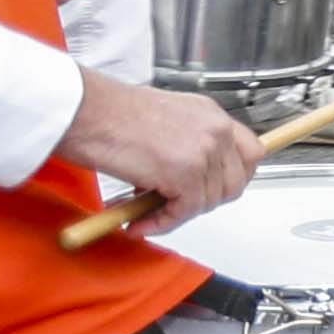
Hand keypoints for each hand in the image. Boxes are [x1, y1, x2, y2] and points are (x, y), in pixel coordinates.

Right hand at [63, 72, 258, 219]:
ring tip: (147, 209)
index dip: (233, 177)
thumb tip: (189, 177)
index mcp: (211, 114)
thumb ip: (186, 142)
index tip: (214, 190)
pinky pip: (184, 211)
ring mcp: (202, 152)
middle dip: (205, 200)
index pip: (250, 153)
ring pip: (209, 201)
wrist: (83, 110)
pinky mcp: (183, 173)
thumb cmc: (107, 112)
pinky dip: (162, 223)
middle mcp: (214, 130)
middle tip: (174, 204)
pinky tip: (140, 221)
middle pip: (235, 183)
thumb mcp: (163, 118)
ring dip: (179, 213)